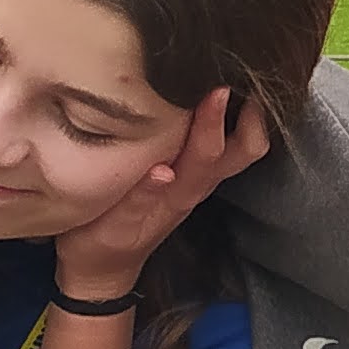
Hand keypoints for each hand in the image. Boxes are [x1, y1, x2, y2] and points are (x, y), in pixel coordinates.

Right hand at [51, 88, 273, 301]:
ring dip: (242, 119)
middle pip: (241, 153)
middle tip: (242, 77)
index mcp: (177, 195)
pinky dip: (228, 126)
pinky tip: (216, 100)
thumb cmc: (98, 243)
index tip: (217, 89)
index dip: (215, 123)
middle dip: (249, 117)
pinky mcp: (188, 182)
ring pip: (236, 153)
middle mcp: (195, 187)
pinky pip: (219, 153)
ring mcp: (195, 185)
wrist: (101, 272)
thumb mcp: (110, 226)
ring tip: (235, 80)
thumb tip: (163, 170)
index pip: (208, 155)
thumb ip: (136, 199)